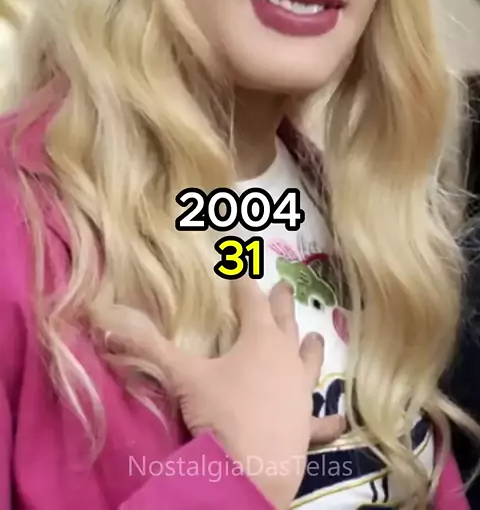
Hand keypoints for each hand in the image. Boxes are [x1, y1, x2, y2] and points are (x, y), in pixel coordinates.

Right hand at [129, 277, 343, 509]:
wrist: (252, 468)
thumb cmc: (221, 412)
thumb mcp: (183, 377)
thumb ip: (150, 348)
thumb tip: (113, 324)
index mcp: (259, 339)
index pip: (252, 302)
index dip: (245, 286)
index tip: (242, 271)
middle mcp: (286, 359)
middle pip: (284, 323)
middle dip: (281, 303)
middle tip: (284, 286)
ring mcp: (301, 391)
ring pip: (309, 361)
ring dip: (310, 348)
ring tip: (315, 335)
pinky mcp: (307, 425)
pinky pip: (321, 419)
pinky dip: (328, 418)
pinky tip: (339, 419)